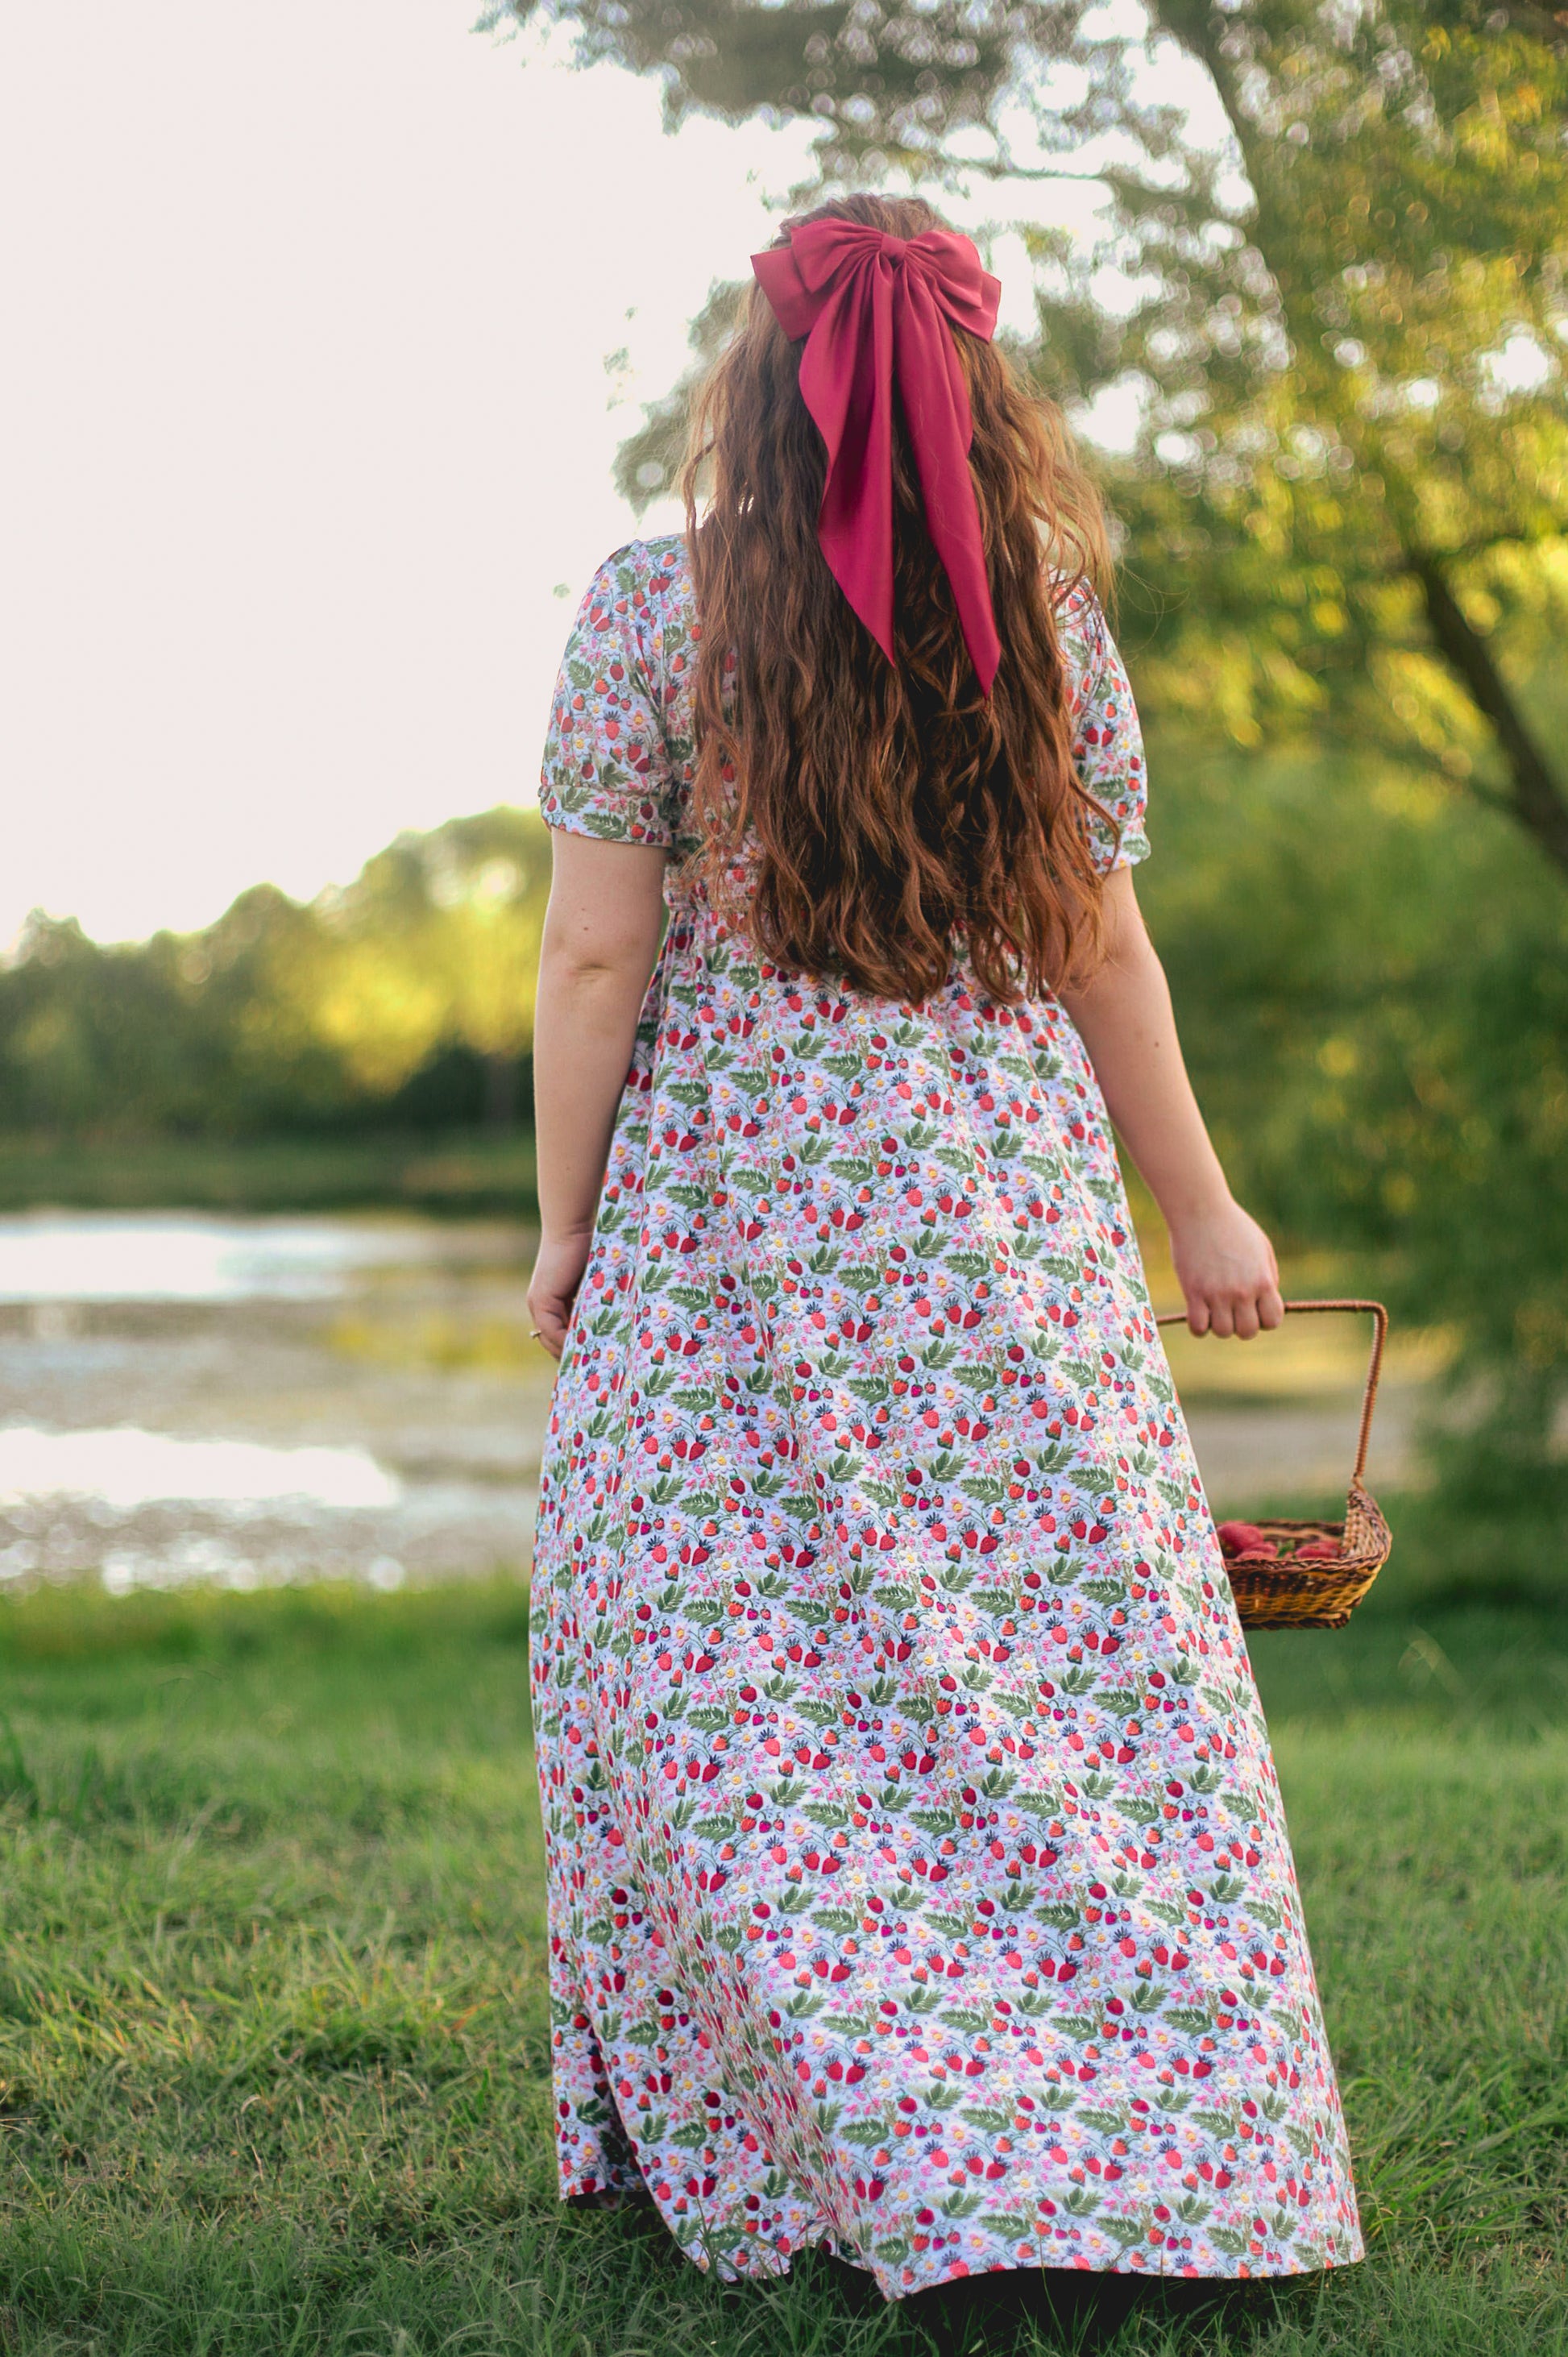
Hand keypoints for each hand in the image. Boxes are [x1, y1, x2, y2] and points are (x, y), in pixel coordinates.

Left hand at [527, 1227, 592, 1360]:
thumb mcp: (590, 1283)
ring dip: (570, 1352)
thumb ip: (591, 1302)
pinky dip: (567, 1342)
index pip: (557, 1335)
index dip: (571, 1350)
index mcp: (550, 1302)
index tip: (591, 1363)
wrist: (572, 1228)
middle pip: (551, 1342)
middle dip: (571, 1356)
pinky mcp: (542, 1300)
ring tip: (592, 1366)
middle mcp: (539, 1305)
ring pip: (551, 1339)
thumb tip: (606, 1327)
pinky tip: (586, 1349)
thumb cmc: (587, 1248)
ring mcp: (538, 1304)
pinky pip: (552, 1331)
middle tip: (593, 1372)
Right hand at [1169, 1198, 1283, 1338]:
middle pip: (1247, 1332)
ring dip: (1219, 1324)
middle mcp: (1242, 1291)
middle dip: (1241, 1324)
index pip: (1273, 1321)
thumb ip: (1267, 1276)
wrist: (1200, 1209)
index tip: (1253, 1307)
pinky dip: (1199, 1326)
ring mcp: (1217, 1294)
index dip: (1264, 1319)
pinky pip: (1198, 1327)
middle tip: (1232, 1308)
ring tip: (1213, 1307)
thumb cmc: (1232, 1225)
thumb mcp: (1261, 1248)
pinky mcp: (1193, 1292)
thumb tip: (1266, 1303)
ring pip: (1223, 1332)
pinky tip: (1198, 1310)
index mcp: (1262, 1280)